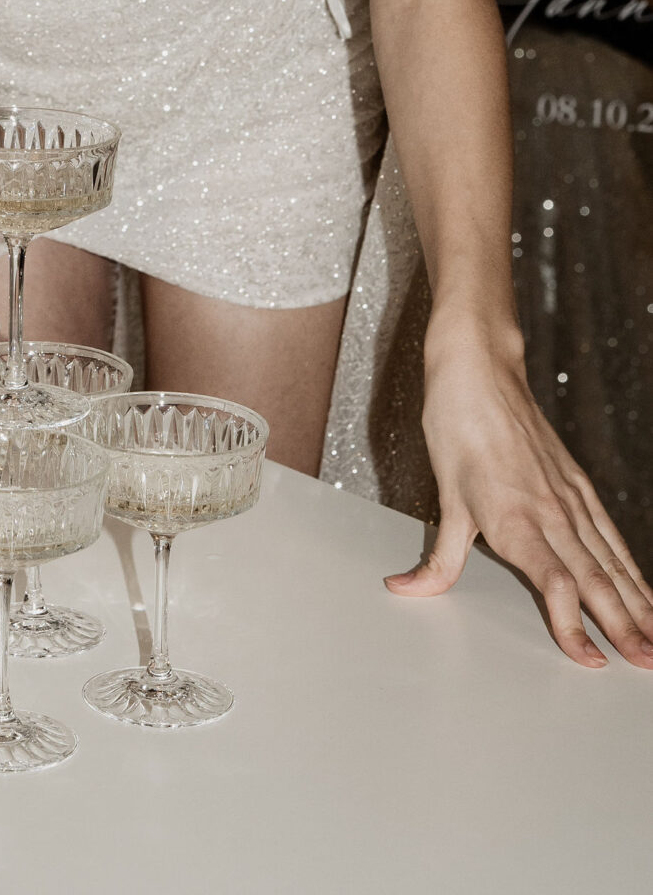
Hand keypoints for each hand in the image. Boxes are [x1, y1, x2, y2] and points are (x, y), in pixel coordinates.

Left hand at [388, 330, 652, 668]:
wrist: (480, 371)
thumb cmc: (457, 426)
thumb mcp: (443, 496)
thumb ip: (438, 557)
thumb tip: (407, 590)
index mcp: (515, 520)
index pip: (555, 585)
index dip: (574, 626)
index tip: (591, 661)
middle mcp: (551, 512)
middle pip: (596, 580)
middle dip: (625, 627)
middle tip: (646, 666)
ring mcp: (570, 498)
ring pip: (612, 561)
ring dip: (638, 604)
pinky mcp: (578, 485)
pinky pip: (611, 534)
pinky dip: (631, 567)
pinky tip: (643, 589)